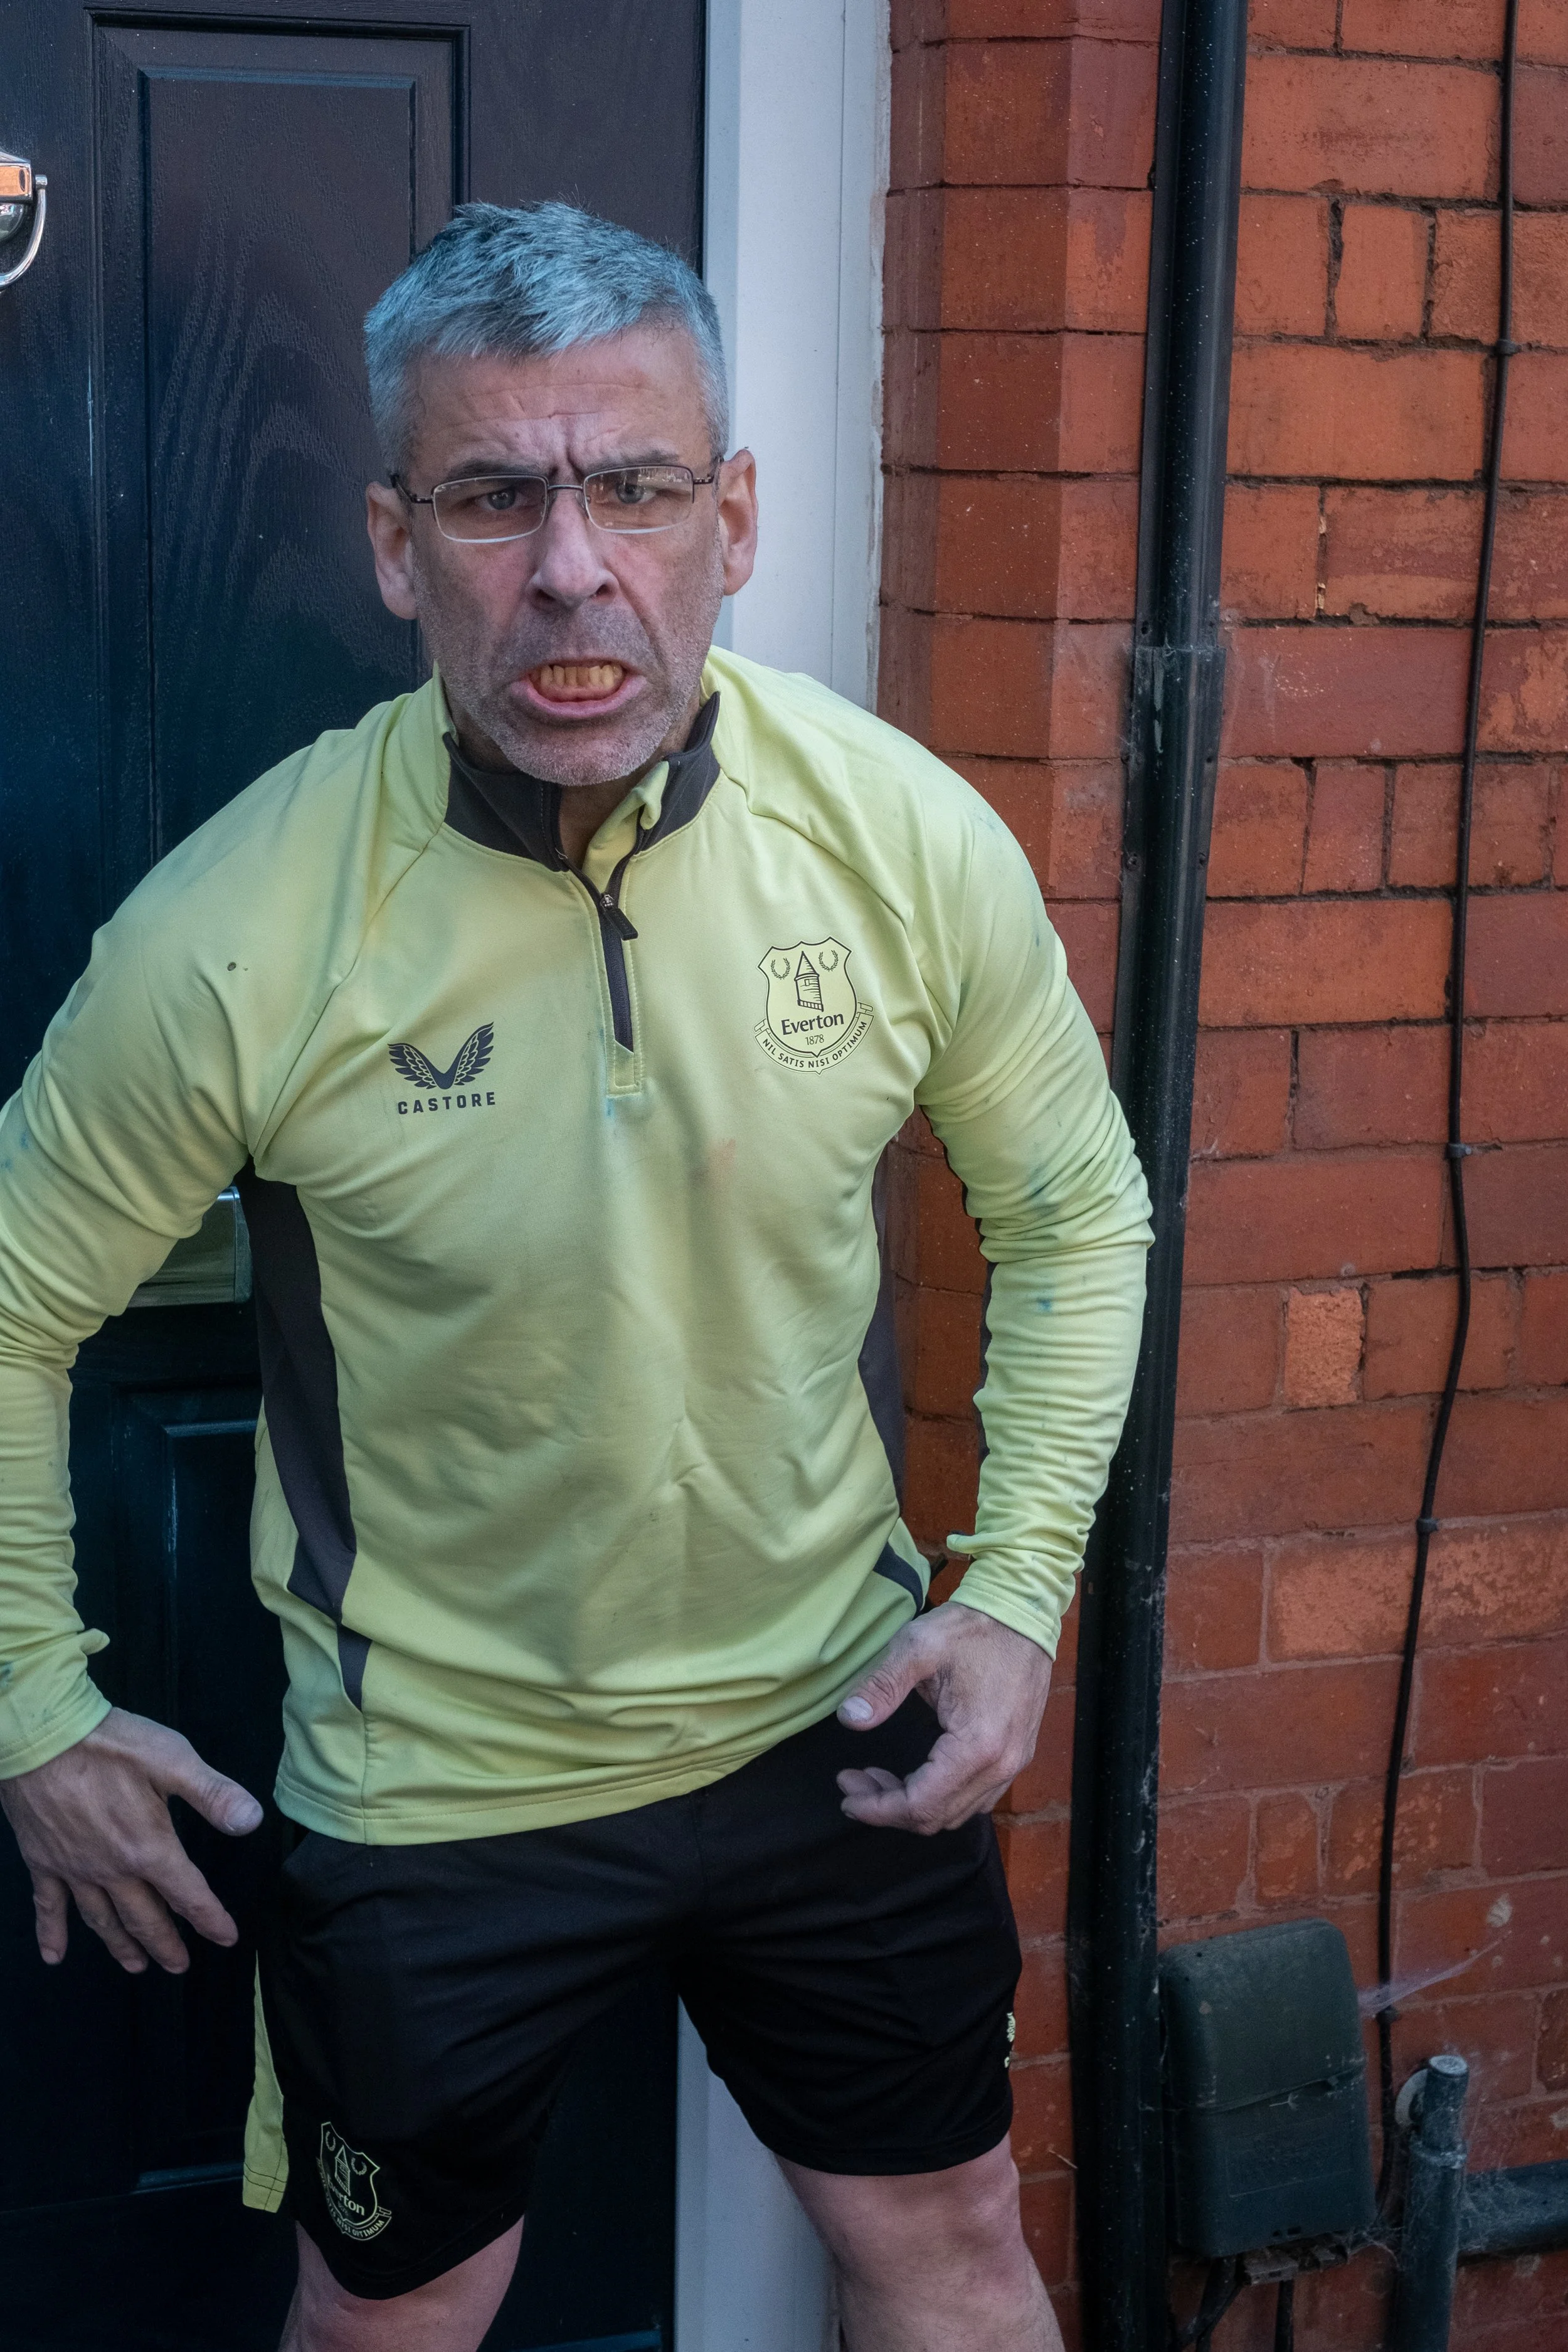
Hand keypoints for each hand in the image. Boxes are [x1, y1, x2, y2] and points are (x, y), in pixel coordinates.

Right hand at [0, 1706, 263, 1974]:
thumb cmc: (110, 1744)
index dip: (210, 1919)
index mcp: (148, 1848)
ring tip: (136, 1966)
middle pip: (144, 1918)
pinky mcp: (43, 1862)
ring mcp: (74, 1870)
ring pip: (102, 1920)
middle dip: (166, 1943)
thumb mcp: (173, 1760)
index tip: (226, 1938)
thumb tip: (253, 1822)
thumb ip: (213, 1795)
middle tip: (179, 1966)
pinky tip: (54, 1957)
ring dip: (121, 1946)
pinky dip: (52, 1934)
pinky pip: (48, 1907)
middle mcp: (112, 1870)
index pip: (188, 1895)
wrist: (41, 1739)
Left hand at [835, 1600, 1052, 1834]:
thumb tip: (849, 1719)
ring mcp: (1014, 1762)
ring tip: (877, 1777)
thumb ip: (882, 1686)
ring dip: (914, 1804)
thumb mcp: (917, 1647)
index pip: (921, 1804)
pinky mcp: (1017, 1754)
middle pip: (938, 1817)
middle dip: (888, 1807)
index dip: (879, 1808)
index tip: (846, 1792)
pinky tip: (916, 1773)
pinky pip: (976, 1796)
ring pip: (958, 1812)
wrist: (1023, 1611)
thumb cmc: (971, 1627)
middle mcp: (1001, 1765)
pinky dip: (940, 1795)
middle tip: (853, 1781)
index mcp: (977, 1745)